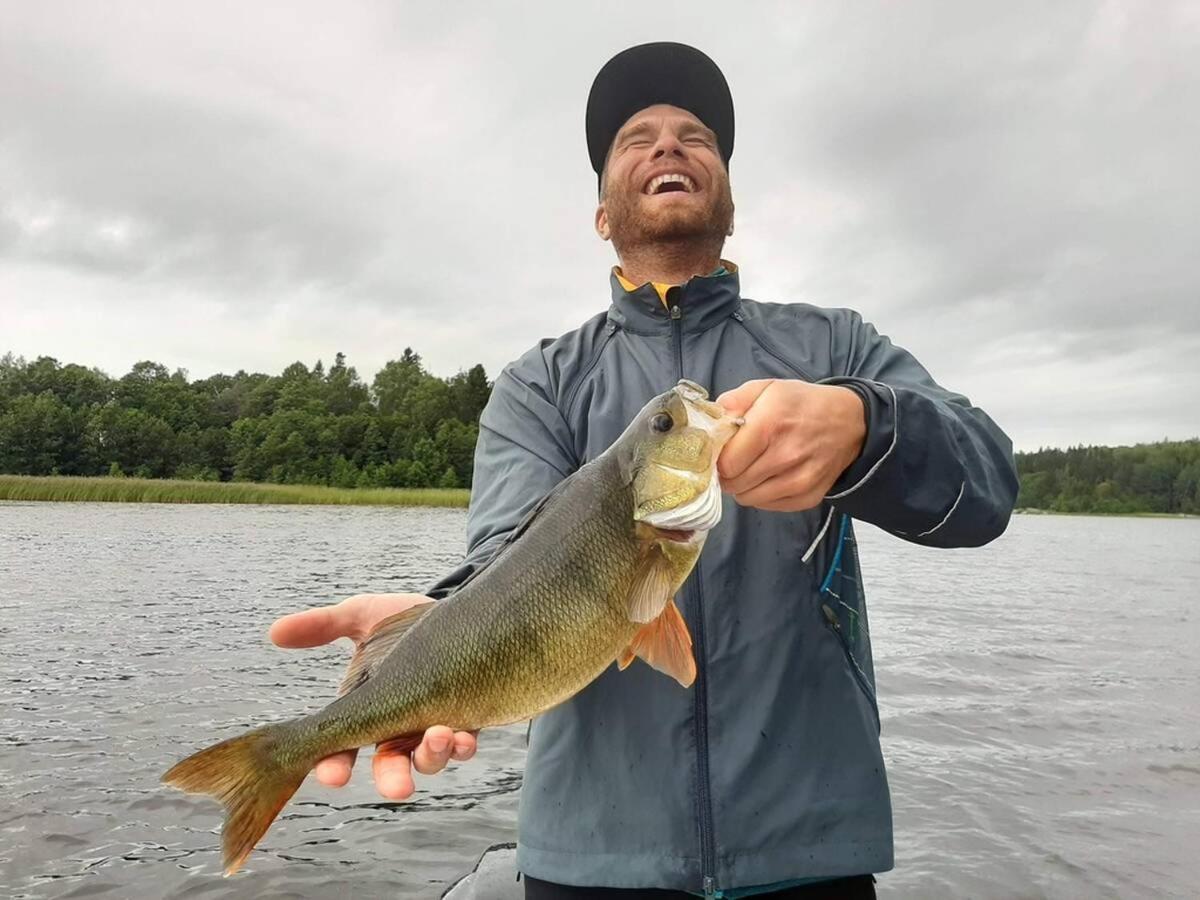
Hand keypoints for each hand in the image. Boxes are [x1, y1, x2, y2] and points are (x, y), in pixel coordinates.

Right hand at [269, 593, 477, 799]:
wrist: (456, 611)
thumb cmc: (403, 621)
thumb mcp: (361, 616)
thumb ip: (321, 625)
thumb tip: (275, 632)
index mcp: (366, 710)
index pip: (342, 748)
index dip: (335, 765)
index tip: (332, 774)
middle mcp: (398, 726)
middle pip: (389, 766)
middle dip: (391, 779)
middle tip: (396, 787)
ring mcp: (432, 725)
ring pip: (428, 760)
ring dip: (431, 758)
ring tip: (437, 737)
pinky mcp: (467, 718)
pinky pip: (464, 744)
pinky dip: (463, 746)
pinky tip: (463, 735)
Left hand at [717, 379, 866, 511]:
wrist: (850, 422)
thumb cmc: (802, 403)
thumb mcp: (767, 388)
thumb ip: (734, 401)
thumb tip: (712, 421)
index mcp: (770, 424)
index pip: (727, 463)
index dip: (718, 459)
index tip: (723, 452)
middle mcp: (785, 456)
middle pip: (735, 484)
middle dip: (729, 474)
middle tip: (737, 460)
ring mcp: (799, 480)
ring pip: (749, 498)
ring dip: (744, 486)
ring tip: (753, 468)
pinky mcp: (808, 497)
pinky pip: (768, 506)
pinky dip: (762, 495)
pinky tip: (770, 477)